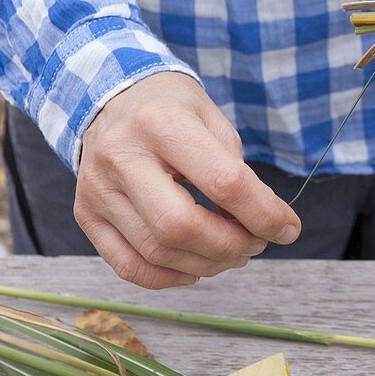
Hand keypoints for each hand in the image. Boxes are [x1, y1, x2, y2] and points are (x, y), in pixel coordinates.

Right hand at [75, 72, 300, 288]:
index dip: (263, 213)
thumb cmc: (173, 109)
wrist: (112, 98)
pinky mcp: (86, 215)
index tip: (288, 229)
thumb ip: (238, 173)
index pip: (223, 182)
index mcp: (160, 122)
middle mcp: (120, 156)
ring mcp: (96, 190)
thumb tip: (264, 226)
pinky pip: (129, 266)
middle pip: (181, 226)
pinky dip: (171, 277)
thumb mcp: (213, 120)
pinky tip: (196, 266)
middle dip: (231, 245)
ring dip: (207, 264)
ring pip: (157, 252)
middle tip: (257, 243)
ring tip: (234, 252)